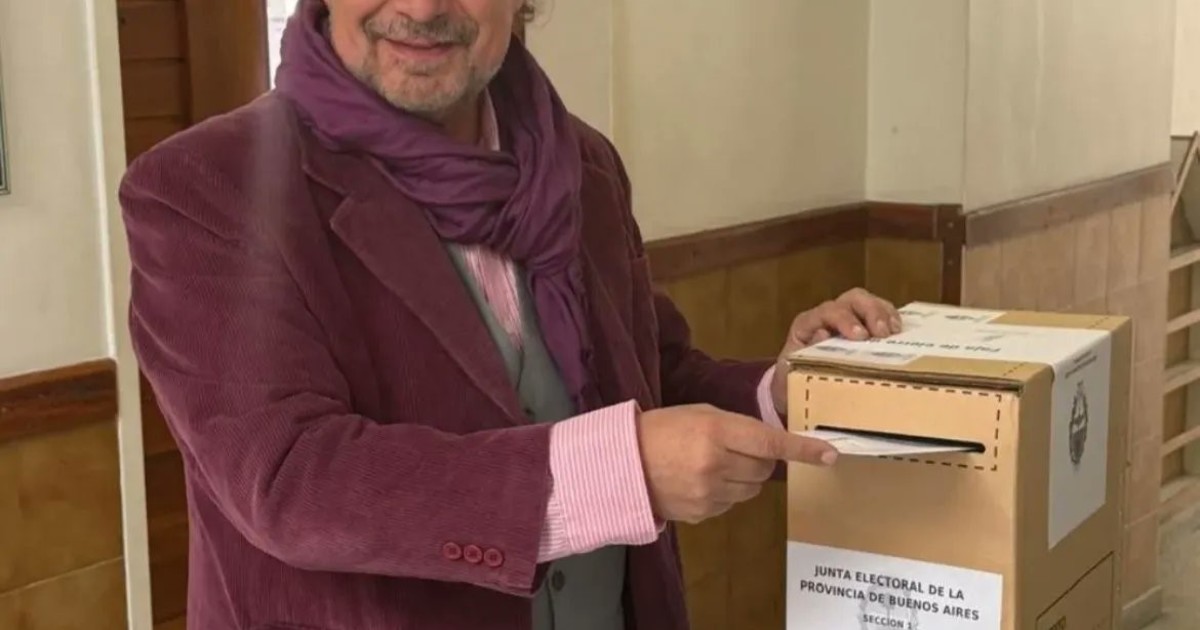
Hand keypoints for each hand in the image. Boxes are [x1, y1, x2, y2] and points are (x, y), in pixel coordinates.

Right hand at [636, 404, 836, 523]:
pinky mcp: (703, 513)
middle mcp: (716, 464)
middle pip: (764, 468)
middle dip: (759, 459)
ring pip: (751, 489)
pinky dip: (725, 492)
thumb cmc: (663, 429)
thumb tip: (772, 448)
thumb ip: (737, 428)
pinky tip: (700, 482)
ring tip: (711, 466)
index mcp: (716, 431)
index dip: (802, 449)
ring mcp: (709, 493)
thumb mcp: (700, 414)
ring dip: (743, 477)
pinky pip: (731, 503)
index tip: (829, 454)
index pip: (770, 442)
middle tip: (734, 450)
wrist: (622, 463)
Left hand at [771, 288, 901, 413]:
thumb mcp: (791, 373)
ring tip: (895, 332)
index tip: (860, 336)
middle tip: (883, 333)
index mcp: (807, 325)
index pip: (826, 312)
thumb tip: (823, 335)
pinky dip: (891, 319)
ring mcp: (846, 318)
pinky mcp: (861, 327)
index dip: (844, 319)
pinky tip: (899, 332)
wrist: (793, 389)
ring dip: (884, 313)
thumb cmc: (791, 381)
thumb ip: (800, 356)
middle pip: (851, 299)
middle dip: (870, 311)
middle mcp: (827, 316)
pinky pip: (879, 313)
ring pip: (867, 302)